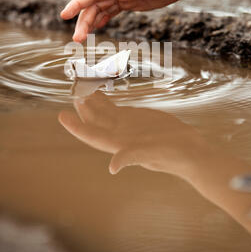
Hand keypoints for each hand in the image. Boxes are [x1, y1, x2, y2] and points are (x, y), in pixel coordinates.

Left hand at [58, 91, 206, 176]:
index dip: (76, 127)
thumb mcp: (152, 156)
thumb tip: (113, 167)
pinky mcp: (133, 118)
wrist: (188, 150)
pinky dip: (103, 99)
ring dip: (90, 100)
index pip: (91, 135)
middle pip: (93, 120)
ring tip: (79, 84)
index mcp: (118, 145)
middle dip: (81, 107)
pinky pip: (113, 107)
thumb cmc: (172, 156)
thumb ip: (132, 157)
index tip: (62, 116)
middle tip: (71, 88)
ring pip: (101, 111)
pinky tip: (96, 90)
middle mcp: (117, 135)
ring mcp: (124, 126)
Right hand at [60, 0, 209, 41]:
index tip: (64, 16)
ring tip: (83, 39)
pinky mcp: (136, 1)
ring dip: (90, 23)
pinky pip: (114, 10)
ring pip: (102, 9)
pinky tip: (98, 27)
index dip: (77, 4)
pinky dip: (103, 19)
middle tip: (77, 41)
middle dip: (82, 21)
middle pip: (94, 5)